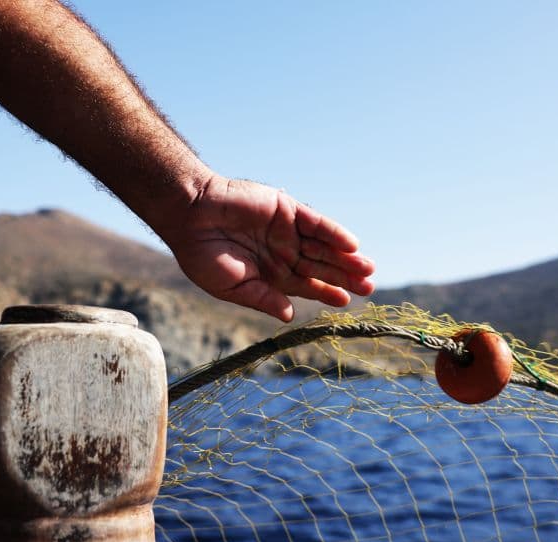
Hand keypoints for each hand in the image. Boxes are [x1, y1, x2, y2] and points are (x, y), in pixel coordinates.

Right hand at [163, 174, 374, 321]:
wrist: (188, 215)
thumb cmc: (201, 254)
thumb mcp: (233, 287)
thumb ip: (263, 299)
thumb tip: (290, 316)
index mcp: (270, 274)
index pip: (306, 286)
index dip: (326, 293)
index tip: (345, 302)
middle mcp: (282, 252)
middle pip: (320, 267)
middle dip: (344, 277)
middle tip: (369, 288)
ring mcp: (286, 230)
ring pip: (323, 246)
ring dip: (345, 258)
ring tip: (368, 270)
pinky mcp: (286, 209)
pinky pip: (316, 222)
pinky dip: (334, 233)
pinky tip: (352, 245)